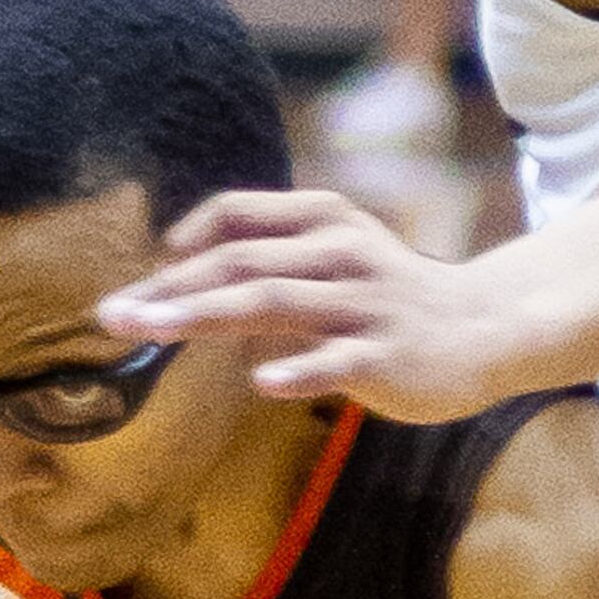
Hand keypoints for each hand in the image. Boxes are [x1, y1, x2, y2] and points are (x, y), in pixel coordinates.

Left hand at [99, 192, 537, 421]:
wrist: (486, 329)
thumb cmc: (392, 298)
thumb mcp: (336, 256)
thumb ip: (270, 260)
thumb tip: (182, 277)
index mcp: (324, 222)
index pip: (241, 213)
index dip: (190, 234)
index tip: (151, 265)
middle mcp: (340, 253)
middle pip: (241, 262)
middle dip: (171, 287)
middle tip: (112, 313)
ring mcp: (363, 304)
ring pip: (275, 303)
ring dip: (207, 315)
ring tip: (155, 331)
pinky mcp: (386, 354)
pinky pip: (336, 361)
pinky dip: (298, 370)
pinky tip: (261, 384)